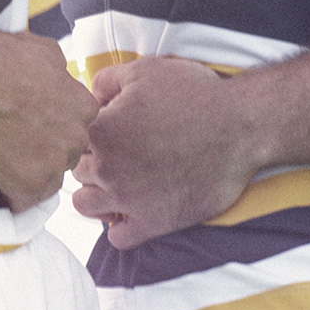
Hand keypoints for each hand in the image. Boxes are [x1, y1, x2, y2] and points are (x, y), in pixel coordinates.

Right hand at [0, 30, 97, 211]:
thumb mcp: (42, 50)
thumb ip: (60, 71)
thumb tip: (60, 78)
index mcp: (82, 107)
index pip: (78, 124)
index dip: (55, 122)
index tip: (36, 120)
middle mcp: (74, 138)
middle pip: (66, 153)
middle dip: (46, 148)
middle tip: (17, 138)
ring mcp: (51, 164)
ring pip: (49, 179)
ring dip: (30, 172)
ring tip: (4, 158)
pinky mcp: (25, 184)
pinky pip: (24, 200)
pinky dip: (11, 193)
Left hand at [71, 56, 266, 248]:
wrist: (241, 126)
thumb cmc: (193, 93)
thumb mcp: (141, 70)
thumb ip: (103, 81)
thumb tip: (88, 97)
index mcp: (98, 131)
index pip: (69, 139)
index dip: (85, 134)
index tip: (106, 132)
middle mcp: (105, 167)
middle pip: (75, 171)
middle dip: (90, 163)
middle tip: (116, 156)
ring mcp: (128, 198)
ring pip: (84, 205)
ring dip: (96, 195)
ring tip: (117, 184)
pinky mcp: (154, 223)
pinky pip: (118, 239)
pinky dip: (120, 228)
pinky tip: (133, 212)